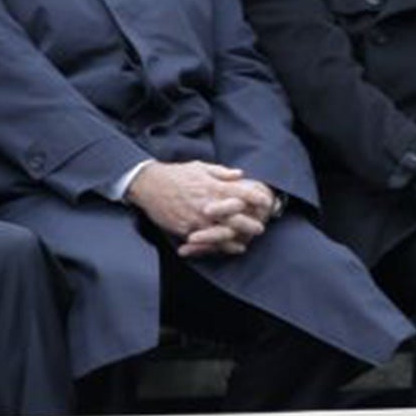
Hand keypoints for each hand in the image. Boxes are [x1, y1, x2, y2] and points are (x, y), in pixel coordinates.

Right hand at [127, 161, 273, 253]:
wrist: (149, 185)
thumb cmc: (176, 174)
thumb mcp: (201, 167)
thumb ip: (222, 172)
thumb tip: (240, 175)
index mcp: (214, 187)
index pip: (243, 194)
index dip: (257, 198)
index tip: (266, 201)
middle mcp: (208, 205)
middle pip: (236, 218)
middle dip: (251, 224)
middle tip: (261, 227)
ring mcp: (196, 219)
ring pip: (222, 234)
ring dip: (235, 239)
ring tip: (245, 243)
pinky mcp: (185, 229)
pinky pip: (204, 242)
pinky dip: (216, 247)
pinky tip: (225, 249)